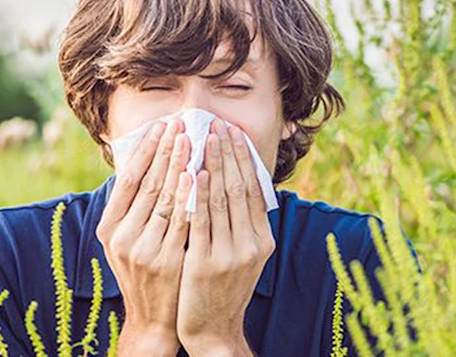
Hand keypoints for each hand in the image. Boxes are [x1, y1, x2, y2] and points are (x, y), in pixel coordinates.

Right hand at [95, 119, 192, 355]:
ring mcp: (143, 250)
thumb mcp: (128, 239)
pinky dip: (189, 196)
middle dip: (165, 150)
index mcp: (109, 228)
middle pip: (147, 184)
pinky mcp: (166, 261)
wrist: (153, 318)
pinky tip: (197, 175)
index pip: (128, 179)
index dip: (145, 150)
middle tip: (180, 123)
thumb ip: (134, 206)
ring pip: (164, 199)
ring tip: (191, 139)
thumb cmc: (144, 269)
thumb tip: (148, 160)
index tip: (161, 125)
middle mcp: (122, 237)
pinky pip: (181, 221)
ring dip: (179, 165)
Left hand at [176, 119, 275, 355]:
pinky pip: (200, 221)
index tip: (234, 132)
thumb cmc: (224, 286)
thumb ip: (244, 223)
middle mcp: (251, 245)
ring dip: (212, 165)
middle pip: (239, 188)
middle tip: (219, 125)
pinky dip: (198, 194)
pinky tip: (192, 173)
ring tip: (204, 138)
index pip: (254, 189)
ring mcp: (229, 254)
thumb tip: (240, 182)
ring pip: (221, 200)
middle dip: (228, 153)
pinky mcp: (204, 263)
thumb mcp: (244, 255)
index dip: (244, 159)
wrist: (213, 329)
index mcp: (262, 240)